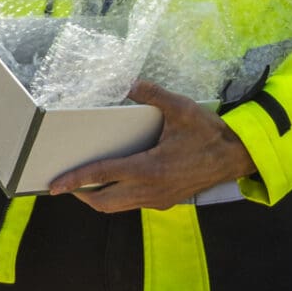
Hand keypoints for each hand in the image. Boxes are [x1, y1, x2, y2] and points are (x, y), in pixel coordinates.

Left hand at [47, 81, 256, 211]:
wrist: (237, 157)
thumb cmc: (209, 133)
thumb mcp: (182, 108)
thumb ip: (152, 94)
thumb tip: (129, 83)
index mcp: (150, 168)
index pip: (102, 176)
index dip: (75, 180)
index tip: (54, 185)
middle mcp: (151, 190)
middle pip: (103, 202)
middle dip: (79, 195)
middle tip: (63, 182)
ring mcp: (158, 199)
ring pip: (117, 207)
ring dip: (97, 197)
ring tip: (81, 182)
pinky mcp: (165, 201)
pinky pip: (131, 204)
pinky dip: (115, 196)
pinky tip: (110, 180)